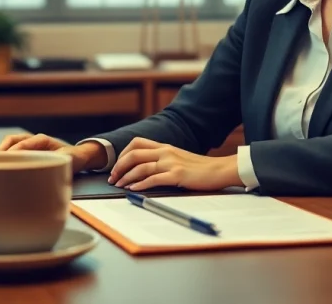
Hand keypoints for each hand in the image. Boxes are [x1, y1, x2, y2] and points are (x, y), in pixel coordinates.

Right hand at [0, 133, 105, 172]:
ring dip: (0, 152)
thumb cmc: (74, 157)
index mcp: (43, 140)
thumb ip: (61, 161)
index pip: (25, 141)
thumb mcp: (69, 159)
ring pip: (10, 144)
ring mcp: (29, 145)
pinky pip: (12, 151)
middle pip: (12, 139)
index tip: (7, 159)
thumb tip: (52, 167)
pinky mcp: (27, 153)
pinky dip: (4, 157)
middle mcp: (34, 140)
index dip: (15, 150)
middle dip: (2, 150)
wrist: (79, 157)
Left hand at [109, 137, 241, 191]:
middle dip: (119, 166)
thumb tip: (145, 168)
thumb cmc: (199, 168)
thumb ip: (163, 159)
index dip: (122, 154)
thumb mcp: (179, 157)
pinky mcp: (177, 175)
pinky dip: (140, 184)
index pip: (136, 143)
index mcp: (165, 147)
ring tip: (119, 185)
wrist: (219, 170)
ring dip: (126, 177)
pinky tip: (133, 189)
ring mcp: (171, 163)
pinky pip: (153, 179)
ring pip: (141, 167)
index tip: (117, 166)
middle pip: (133, 154)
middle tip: (112, 177)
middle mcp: (165, 152)